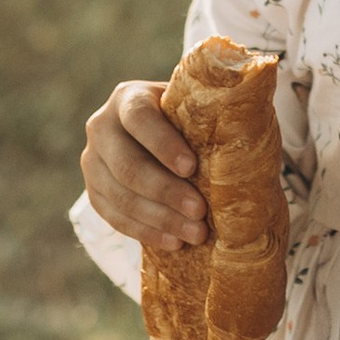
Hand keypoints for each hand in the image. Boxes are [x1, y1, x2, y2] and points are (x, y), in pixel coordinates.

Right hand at [81, 79, 205, 249]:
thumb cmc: (188, 119)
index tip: (192, 168)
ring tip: (194, 234)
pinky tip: (173, 242)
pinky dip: (145, 232)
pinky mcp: (94, 192)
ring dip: (159, 219)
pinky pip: (114, 217)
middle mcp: (102, 126)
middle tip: (200, 211)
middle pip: (127, 165)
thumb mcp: (195, 107)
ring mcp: (92, 161)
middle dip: (165, 192)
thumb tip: (246, 134)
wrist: (159, 136)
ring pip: (120, 196)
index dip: (163, 144)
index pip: (139, 118)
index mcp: (129, 98)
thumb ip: (213, 115)